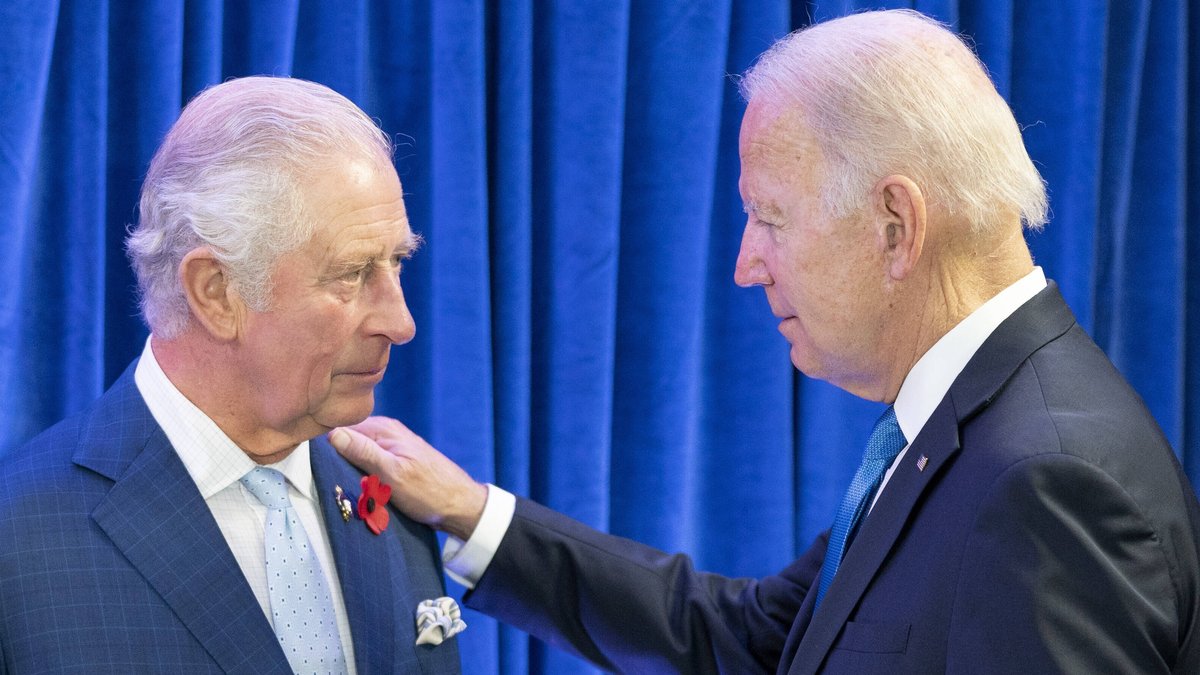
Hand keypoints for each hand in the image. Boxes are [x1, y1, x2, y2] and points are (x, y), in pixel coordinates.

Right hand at [328, 416, 487, 539]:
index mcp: (384, 428)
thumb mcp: (392, 474)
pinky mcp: (395, 459)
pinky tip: (368, 489)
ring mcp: (391, 445)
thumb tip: (332, 434)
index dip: (327, 447)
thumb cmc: (429, 492)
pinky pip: (369, 464)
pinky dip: (365, 476)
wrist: (460, 506)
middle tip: (343, 482)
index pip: (340, 428)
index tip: (320, 467)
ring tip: (358, 489)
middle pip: (347, 441)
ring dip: (352, 472)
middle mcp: (386, 431)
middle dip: (339, 462)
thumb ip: (363, 452)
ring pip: (357, 455)